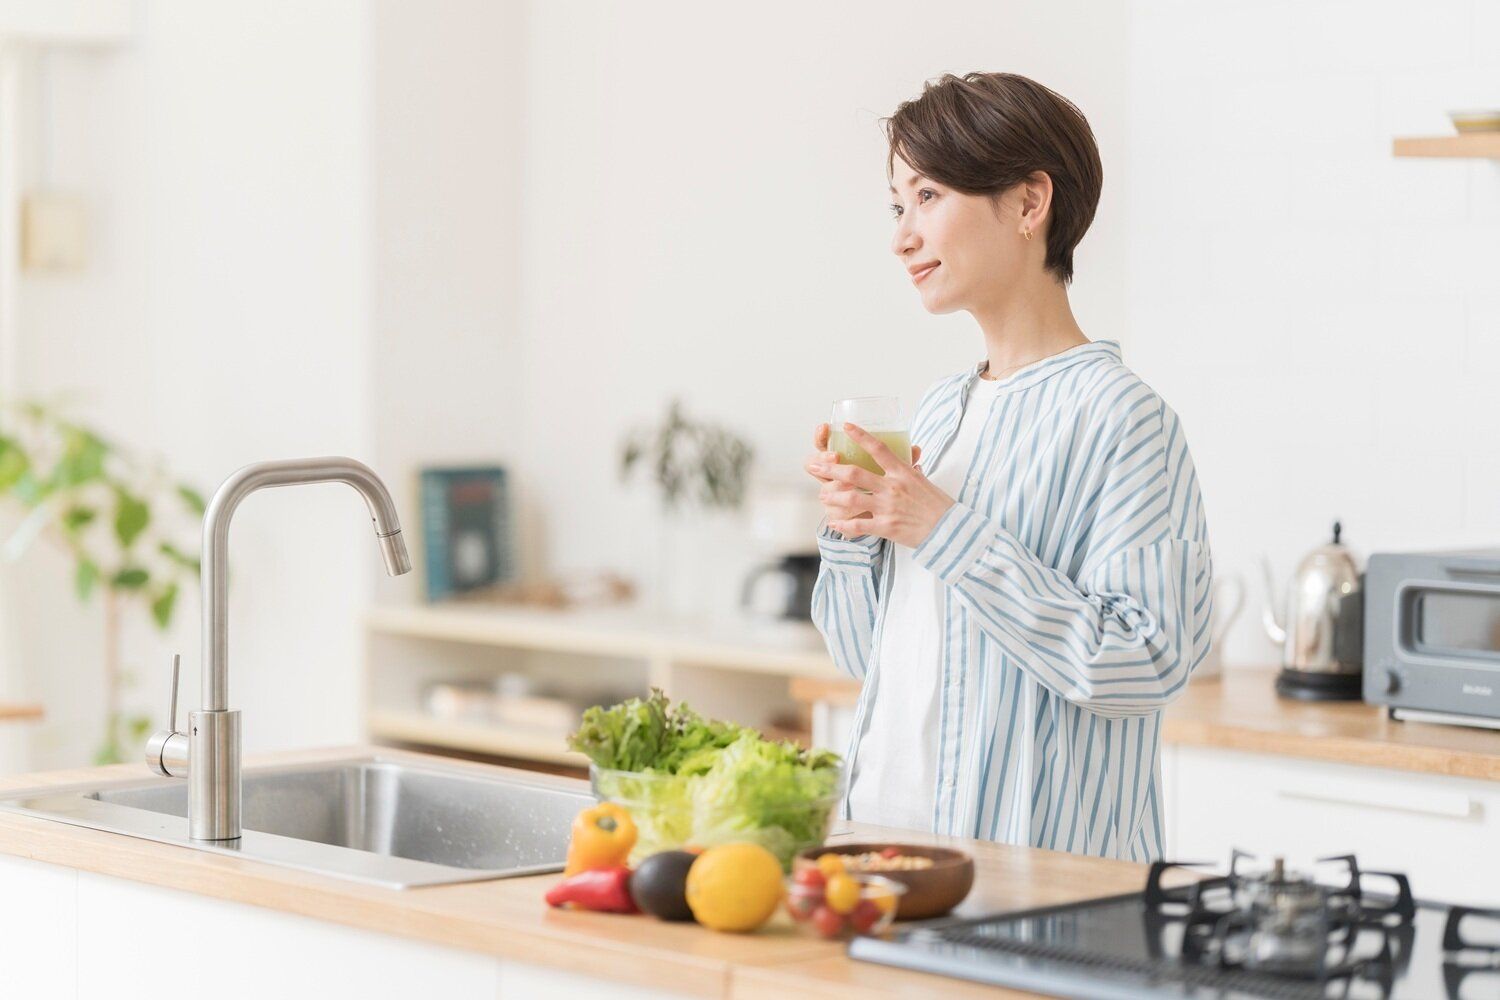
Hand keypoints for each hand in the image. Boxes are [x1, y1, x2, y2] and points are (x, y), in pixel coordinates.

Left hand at [805, 423, 949, 547]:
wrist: (950, 530)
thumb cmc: (939, 505)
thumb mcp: (925, 482)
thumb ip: (912, 470)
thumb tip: (910, 460)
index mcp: (902, 473)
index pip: (878, 448)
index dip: (860, 436)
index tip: (846, 426)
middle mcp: (892, 487)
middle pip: (854, 473)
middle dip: (830, 469)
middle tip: (814, 466)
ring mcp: (887, 507)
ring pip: (851, 498)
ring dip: (832, 496)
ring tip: (822, 495)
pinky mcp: (886, 527)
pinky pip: (859, 525)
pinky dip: (843, 525)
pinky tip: (833, 524)